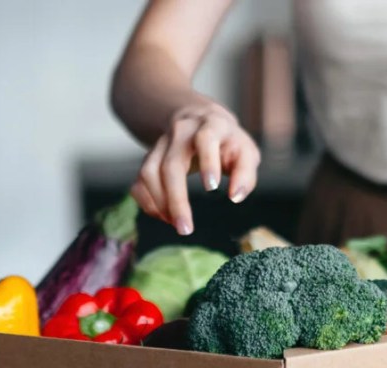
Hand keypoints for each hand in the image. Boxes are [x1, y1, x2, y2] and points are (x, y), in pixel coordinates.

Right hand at [130, 101, 259, 235]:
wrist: (201, 119)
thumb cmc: (227, 142)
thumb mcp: (246, 152)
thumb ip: (246, 174)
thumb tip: (235, 197)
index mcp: (211, 125)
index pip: (205, 139)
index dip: (208, 162)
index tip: (212, 188)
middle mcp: (182, 131)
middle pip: (171, 164)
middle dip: (176, 199)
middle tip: (185, 229)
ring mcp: (161, 143)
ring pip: (149, 172)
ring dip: (159, 203)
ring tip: (176, 224)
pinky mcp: (149, 156)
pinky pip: (139, 181)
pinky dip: (148, 203)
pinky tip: (164, 216)